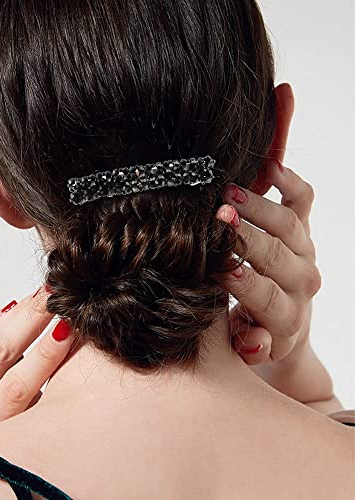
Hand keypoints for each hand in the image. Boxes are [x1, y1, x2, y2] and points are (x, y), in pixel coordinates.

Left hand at [0, 287, 73, 434]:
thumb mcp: (12, 439)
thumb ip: (32, 404)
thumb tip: (56, 357)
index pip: (20, 384)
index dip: (45, 353)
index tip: (66, 328)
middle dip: (30, 320)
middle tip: (52, 298)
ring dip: (10, 316)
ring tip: (34, 299)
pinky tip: (3, 312)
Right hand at [215, 159, 320, 364]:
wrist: (282, 323)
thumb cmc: (253, 332)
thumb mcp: (246, 348)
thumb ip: (250, 345)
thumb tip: (254, 341)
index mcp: (286, 316)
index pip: (265, 295)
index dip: (243, 280)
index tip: (219, 266)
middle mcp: (301, 282)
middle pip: (276, 255)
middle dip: (245, 236)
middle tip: (218, 219)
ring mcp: (303, 252)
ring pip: (287, 224)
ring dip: (258, 207)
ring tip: (227, 194)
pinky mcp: (303, 231)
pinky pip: (303, 201)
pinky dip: (290, 181)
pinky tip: (270, 166)